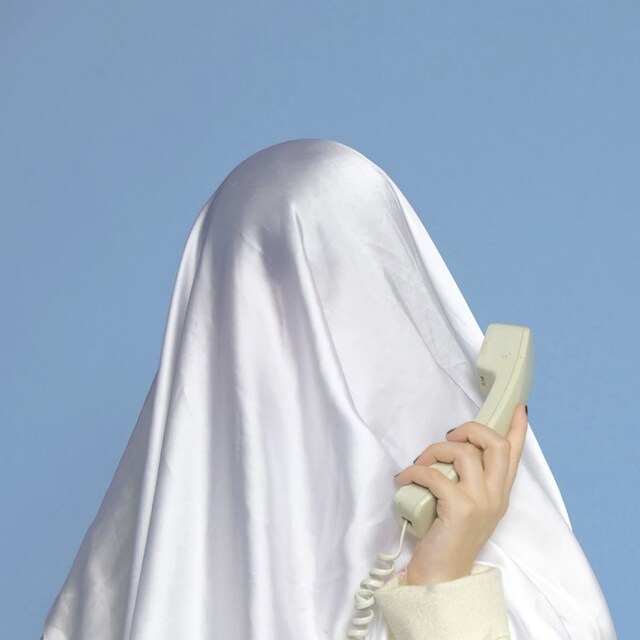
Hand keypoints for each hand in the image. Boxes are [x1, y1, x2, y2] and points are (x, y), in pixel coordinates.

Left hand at [393, 403, 527, 584]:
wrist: (442, 578)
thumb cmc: (448, 539)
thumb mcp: (467, 506)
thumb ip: (468, 480)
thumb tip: (454, 451)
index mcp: (498, 493)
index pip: (515, 454)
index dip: (517, 428)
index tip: (518, 408)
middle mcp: (495, 496)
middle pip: (496, 444)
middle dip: (470, 429)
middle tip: (450, 437)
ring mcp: (480, 502)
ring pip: (464, 453)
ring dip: (434, 450)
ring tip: (419, 463)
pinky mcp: (460, 510)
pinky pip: (435, 475)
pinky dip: (414, 472)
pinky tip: (404, 479)